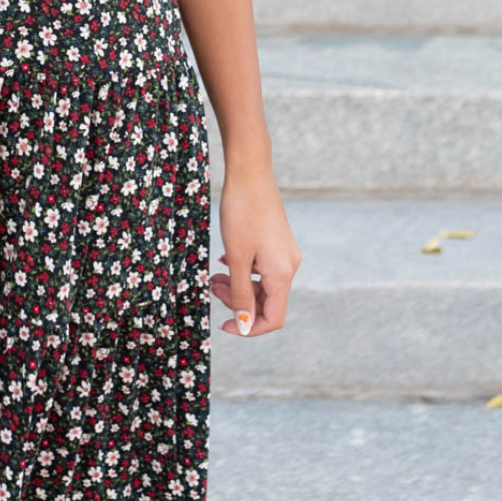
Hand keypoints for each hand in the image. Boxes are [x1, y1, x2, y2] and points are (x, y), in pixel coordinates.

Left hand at [210, 162, 301, 336]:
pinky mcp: (277, 241)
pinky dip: (243, 271)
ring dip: (238, 286)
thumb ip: (241, 294)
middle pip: (267, 302)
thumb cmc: (242, 213)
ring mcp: (284, 253)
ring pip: (263, 284)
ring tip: (214, 276)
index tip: (224, 325)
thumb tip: (244, 325)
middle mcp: (289, 265)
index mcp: (282, 273)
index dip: (249, 328)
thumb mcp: (237, 257)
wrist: (250, 173)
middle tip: (212, 288)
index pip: (274, 318)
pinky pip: (262, 268)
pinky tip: (225, 261)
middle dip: (239, 303)